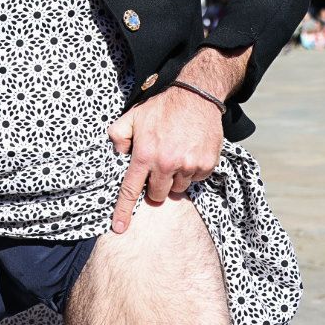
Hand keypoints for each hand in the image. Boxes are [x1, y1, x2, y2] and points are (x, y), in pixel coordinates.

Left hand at [107, 86, 223, 232]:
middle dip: (154, 186)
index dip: (123, 211)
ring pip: (177, 188)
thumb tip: (118, 155)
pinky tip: (189, 152)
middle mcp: (166, 163)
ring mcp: (188, 165)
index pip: (130, 190)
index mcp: (145, 154)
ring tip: (175, 155)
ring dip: (174, 178)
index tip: (118, 228)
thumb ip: (118, 136)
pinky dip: (191, 171)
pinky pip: (196, 180)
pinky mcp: (206, 165)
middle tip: (158, 166)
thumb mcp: (132, 117)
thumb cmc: (162, 108)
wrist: (196, 96)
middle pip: (156, 195)